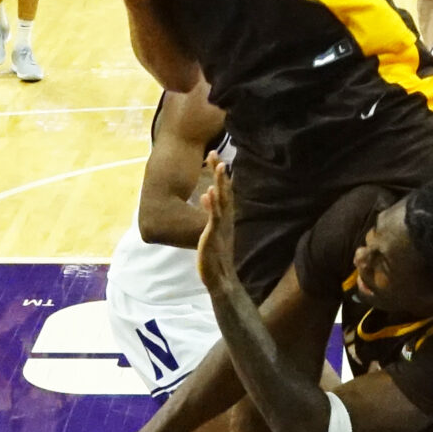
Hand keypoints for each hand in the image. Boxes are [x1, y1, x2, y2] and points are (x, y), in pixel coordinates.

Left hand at [195, 157, 237, 290]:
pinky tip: (208, 193)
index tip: (216, 158)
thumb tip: (207, 195)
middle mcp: (225, 219)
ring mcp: (220, 226)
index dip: (221, 175)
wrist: (220, 278)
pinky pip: (213, 217)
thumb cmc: (215, 256)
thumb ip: (212, 213)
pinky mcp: (212, 235)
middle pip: (224, 190)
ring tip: (219, 166)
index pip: (224, 191)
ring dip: (220, 183)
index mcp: (225, 217)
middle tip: (216, 153)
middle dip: (220, 172)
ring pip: (222, 200)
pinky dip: (212, 205)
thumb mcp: (213, 230)